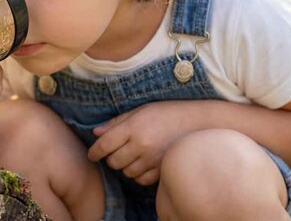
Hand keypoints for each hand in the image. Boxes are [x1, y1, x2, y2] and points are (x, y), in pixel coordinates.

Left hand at [87, 101, 205, 185]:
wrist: (198, 122)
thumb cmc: (166, 112)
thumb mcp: (139, 111)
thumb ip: (116, 122)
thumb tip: (95, 133)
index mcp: (134, 128)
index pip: (105, 144)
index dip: (94, 151)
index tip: (91, 155)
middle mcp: (142, 145)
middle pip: (114, 161)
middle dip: (111, 158)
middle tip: (116, 151)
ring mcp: (153, 159)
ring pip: (126, 172)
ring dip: (125, 166)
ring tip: (132, 156)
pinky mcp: (163, 169)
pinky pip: (141, 180)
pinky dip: (138, 175)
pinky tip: (142, 164)